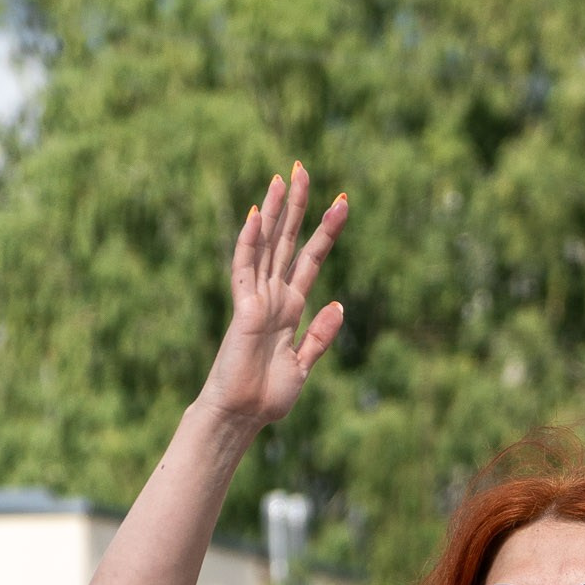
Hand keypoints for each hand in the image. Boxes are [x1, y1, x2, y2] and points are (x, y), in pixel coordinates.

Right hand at [201, 164, 345, 430]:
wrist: (243, 416)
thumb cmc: (268, 397)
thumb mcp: (303, 365)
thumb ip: (320, 336)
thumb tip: (339, 305)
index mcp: (291, 307)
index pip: (310, 259)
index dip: (325, 232)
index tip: (341, 203)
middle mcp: (274, 296)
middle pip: (287, 241)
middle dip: (297, 206)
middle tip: (305, 168)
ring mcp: (257, 299)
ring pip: (266, 246)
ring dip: (274, 213)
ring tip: (283, 177)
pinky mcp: (243, 309)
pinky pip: (244, 269)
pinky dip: (249, 243)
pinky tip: (257, 217)